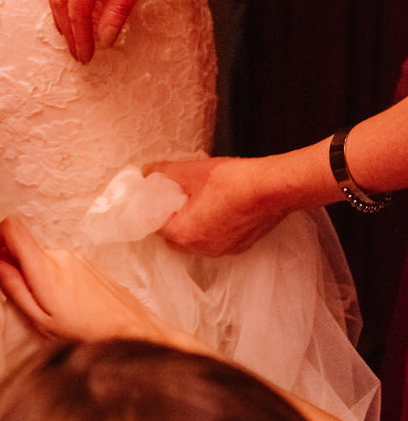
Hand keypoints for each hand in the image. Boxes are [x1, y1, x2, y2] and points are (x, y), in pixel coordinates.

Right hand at [0, 217, 177, 343]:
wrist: (136, 333)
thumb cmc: (88, 335)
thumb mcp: (41, 320)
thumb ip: (13, 287)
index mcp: (46, 267)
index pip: (11, 227)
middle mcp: (61, 254)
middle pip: (23, 246)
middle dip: (12, 266)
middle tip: (18, 298)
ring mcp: (76, 256)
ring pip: (40, 257)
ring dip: (33, 275)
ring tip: (47, 308)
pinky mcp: (87, 264)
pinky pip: (58, 263)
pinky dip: (50, 278)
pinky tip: (64, 305)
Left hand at [148, 155, 285, 255]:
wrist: (272, 188)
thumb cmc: (234, 181)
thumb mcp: (191, 170)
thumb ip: (164, 172)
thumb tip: (148, 171)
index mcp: (186, 233)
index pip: (156, 225)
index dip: (153, 208)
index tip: (154, 195)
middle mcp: (203, 248)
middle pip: (174, 237)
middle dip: (171, 218)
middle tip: (174, 196)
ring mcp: (224, 249)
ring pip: (195, 240)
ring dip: (191, 224)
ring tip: (197, 200)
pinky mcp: (240, 246)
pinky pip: (216, 239)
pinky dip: (211, 227)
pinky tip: (217, 207)